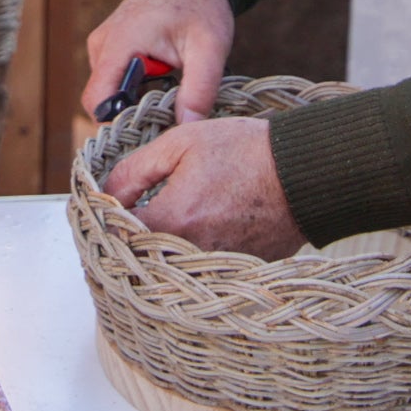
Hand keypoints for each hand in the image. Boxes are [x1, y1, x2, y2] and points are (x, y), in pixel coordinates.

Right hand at [78, 0, 236, 126]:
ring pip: (108, 92)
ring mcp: (102, 45)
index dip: (118, 125)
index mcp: (121, 42)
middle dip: (131, 115)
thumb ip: (200, 90)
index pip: (97, 100)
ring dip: (134, 101)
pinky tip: (161, 79)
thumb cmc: (201, 6)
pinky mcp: (108, 47)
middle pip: (101, 101)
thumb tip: (187, 128)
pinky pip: (113, 80)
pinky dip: (134, 89)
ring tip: (168, 91)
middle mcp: (102, 44)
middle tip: (167, 116)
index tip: (150, 134)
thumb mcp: (210, 48)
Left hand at [100, 116, 301, 258]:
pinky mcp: (239, 267)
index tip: (110, 205)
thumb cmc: (246, 151)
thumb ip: (135, 169)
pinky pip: (204, 264)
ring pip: (173, 261)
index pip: (118, 232)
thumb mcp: (181, 143)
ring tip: (175, 216)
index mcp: (173, 219)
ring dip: (165, 243)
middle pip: (144, 252)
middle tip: (138, 210)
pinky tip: (207, 224)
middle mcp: (192, 250)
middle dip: (135, 232)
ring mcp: (217, 263)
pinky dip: (197, 248)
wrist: (304, 171)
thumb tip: (106, 191)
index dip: (107, 218)